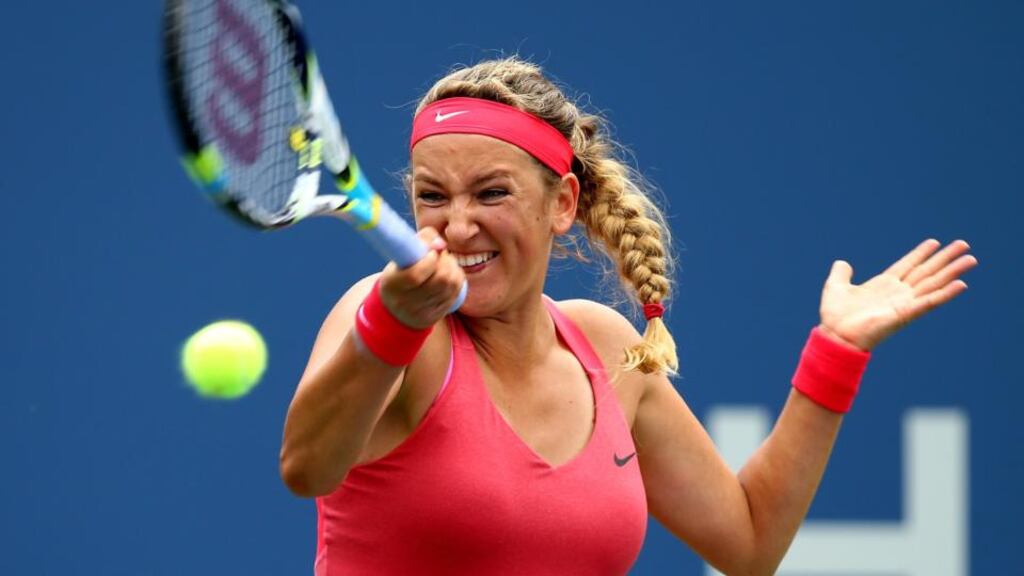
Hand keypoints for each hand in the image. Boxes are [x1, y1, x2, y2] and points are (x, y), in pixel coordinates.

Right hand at [378, 227, 464, 328]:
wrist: (395, 309)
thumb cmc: (400, 273)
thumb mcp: (401, 255)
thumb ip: (421, 240)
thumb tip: (441, 244)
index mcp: (392, 284)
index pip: (415, 275)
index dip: (430, 260)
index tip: (431, 252)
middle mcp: (405, 301)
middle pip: (440, 279)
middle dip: (446, 261)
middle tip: (440, 254)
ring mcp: (422, 312)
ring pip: (451, 284)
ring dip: (453, 267)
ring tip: (445, 262)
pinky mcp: (436, 315)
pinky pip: (455, 292)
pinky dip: (456, 278)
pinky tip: (449, 273)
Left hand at [817, 239, 977, 351]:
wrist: (836, 336)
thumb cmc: (835, 316)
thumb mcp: (836, 286)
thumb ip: (841, 273)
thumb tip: (843, 263)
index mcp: (883, 285)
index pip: (907, 265)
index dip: (920, 253)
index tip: (935, 242)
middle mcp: (897, 293)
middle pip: (926, 271)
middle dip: (944, 258)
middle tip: (963, 245)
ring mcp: (904, 303)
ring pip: (933, 283)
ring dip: (953, 272)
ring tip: (971, 260)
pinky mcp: (906, 314)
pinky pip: (929, 302)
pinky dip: (945, 294)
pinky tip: (961, 284)